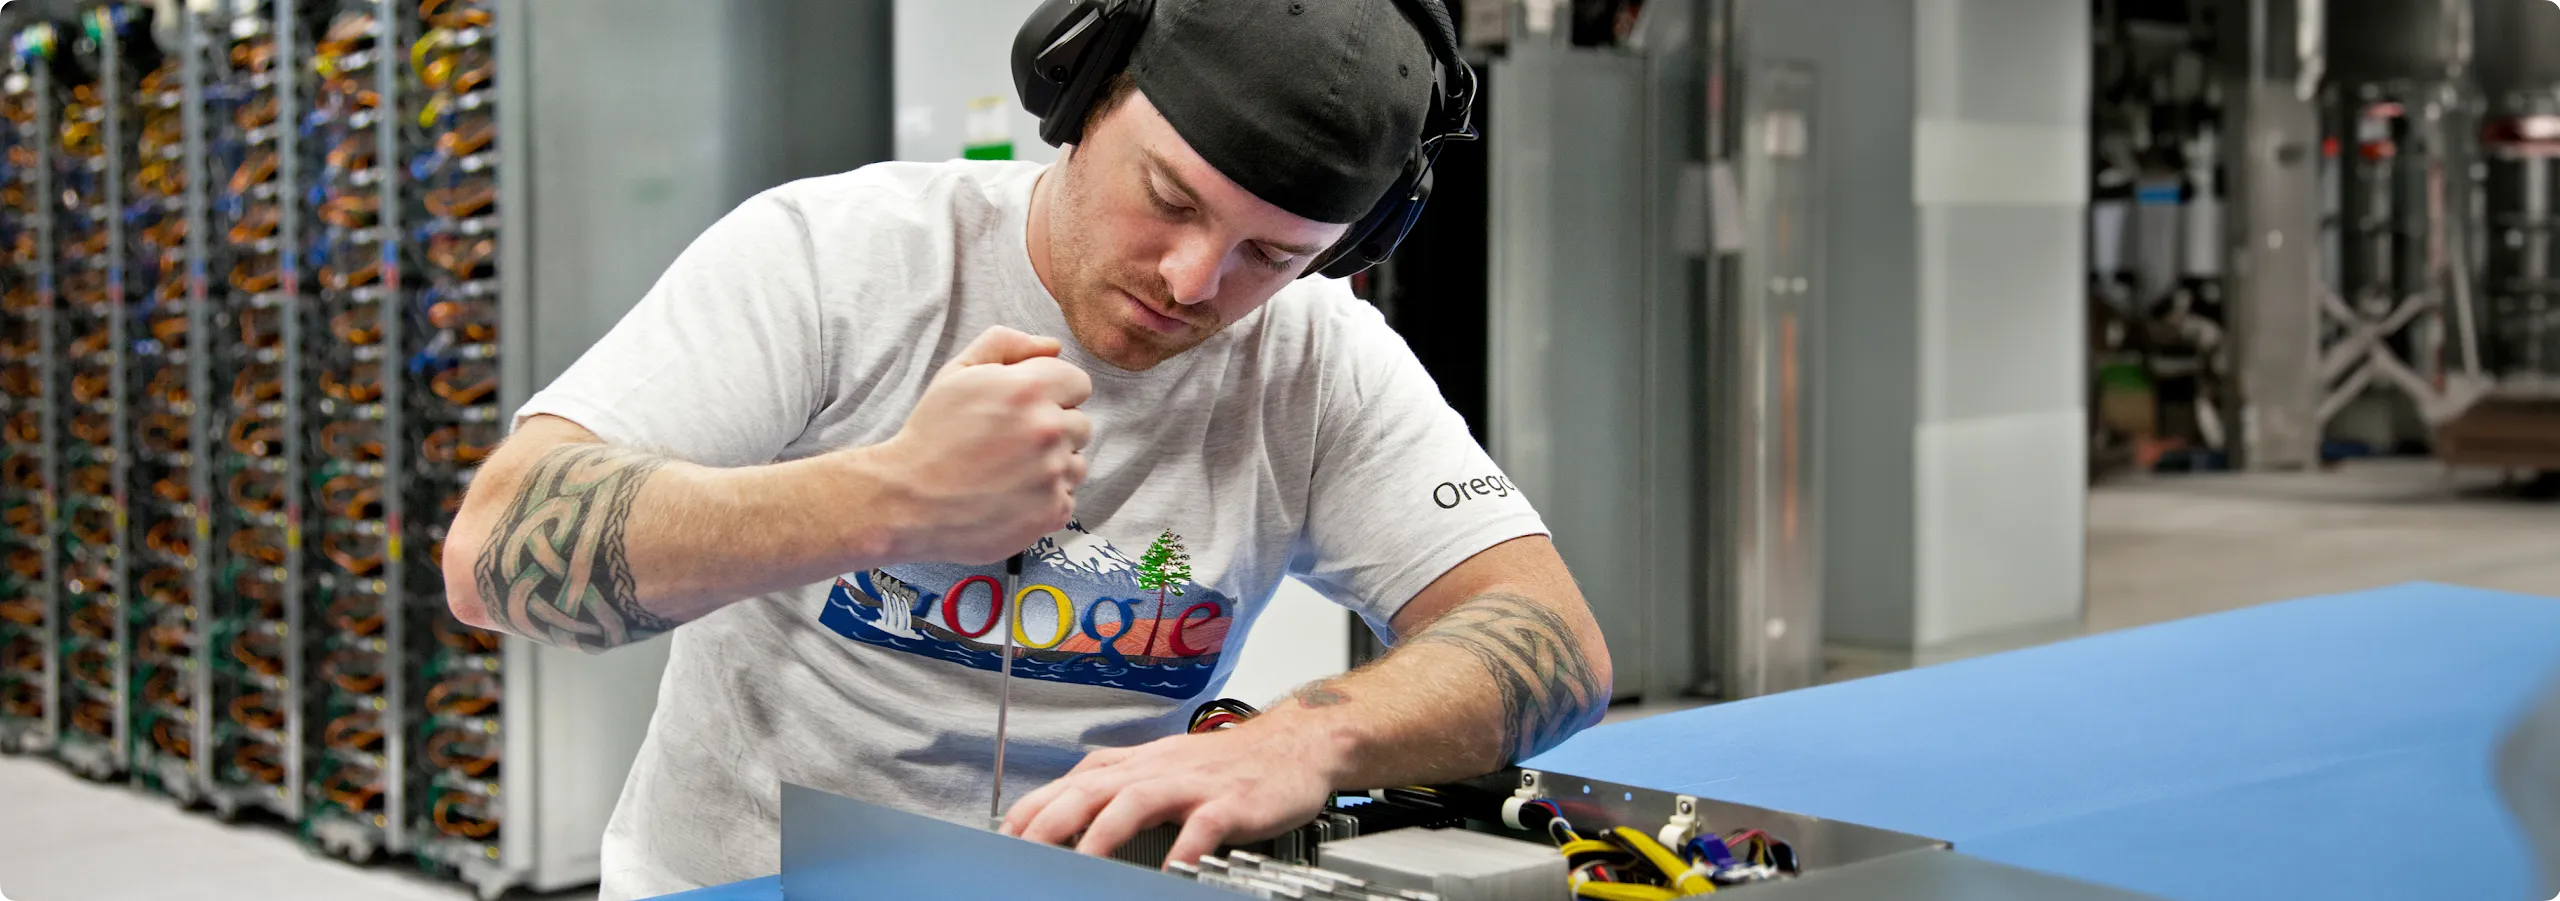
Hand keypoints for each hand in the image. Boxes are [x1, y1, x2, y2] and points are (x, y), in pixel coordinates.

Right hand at [868, 326, 1093, 563]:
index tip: (1026, 408)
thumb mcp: (958, 372)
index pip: (1078, 383)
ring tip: (1009, 471)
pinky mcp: (1051, 512)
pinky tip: (1011, 496)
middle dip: (1053, 429)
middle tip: (1011, 442)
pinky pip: (1067, 498)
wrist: (907, 500)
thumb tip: (1052, 346)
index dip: (1053, 393)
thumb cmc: (931, 434)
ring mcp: (1053, 474)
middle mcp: (1048, 429)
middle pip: (1081, 424)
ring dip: (1053, 466)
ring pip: (1077, 463)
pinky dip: (1045, 499)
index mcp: (1030, 389)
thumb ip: (1006, 344)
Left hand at [999, 724, 1343, 867]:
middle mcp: (1159, 768)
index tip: (1004, 836)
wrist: (1296, 744)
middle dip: (1052, 820)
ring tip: (1081, 865)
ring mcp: (1195, 784)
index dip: (1036, 807)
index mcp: (1138, 763)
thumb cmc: (1226, 764)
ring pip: (1138, 800)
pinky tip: (1170, 871)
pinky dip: (1183, 848)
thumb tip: (1065, 813)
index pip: (1073, 781)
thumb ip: (1119, 788)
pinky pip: (1203, 826)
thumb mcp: (1165, 768)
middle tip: (1023, 853)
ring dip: (1104, 833)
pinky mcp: (1232, 802)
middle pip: (1093, 788)